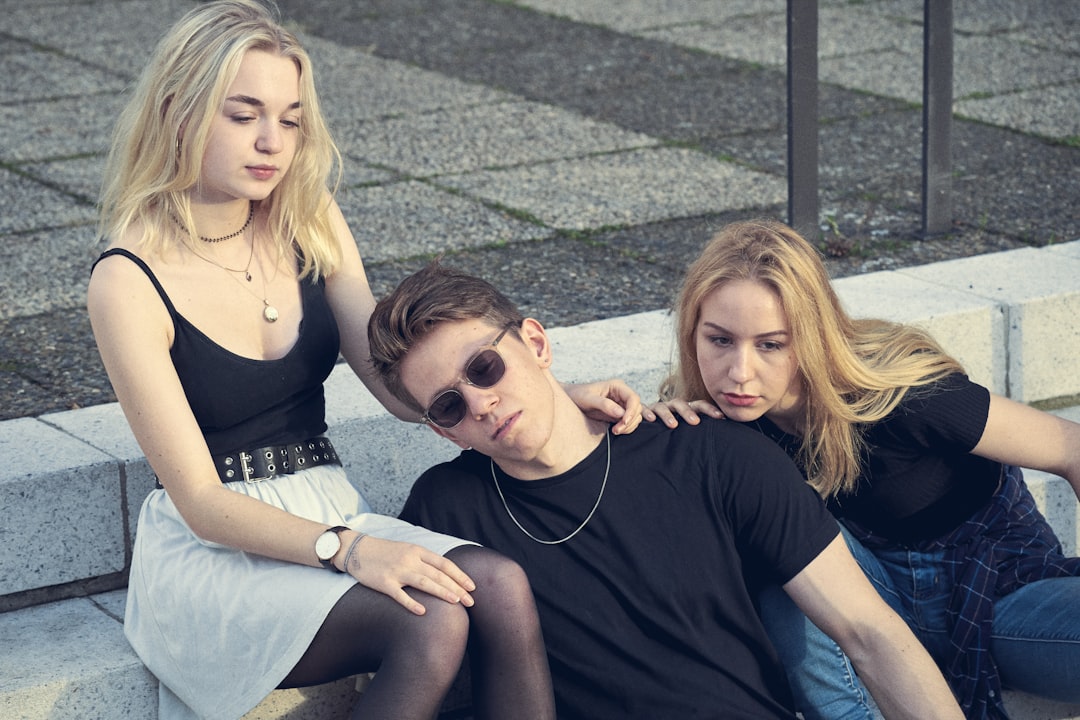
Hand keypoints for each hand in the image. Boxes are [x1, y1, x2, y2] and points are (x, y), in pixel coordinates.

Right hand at [343, 534, 476, 614]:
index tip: (472, 587)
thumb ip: (425, 560)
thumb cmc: (385, 552)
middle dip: (456, 588)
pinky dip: (411, 603)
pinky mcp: (383, 582)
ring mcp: (397, 571)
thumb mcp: (408, 549)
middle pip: (438, 574)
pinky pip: (399, 595)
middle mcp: (410, 560)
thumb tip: (445, 574)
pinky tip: (422, 612)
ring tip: (456, 602)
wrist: (357, 550)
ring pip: (423, 582)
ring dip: (441, 592)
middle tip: (471, 601)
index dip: (459, 575)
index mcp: (417, 551)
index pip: (444, 563)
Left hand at [565, 378, 642, 434]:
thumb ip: (604, 404)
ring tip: (614, 431)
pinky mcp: (618, 413)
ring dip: (628, 426)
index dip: (632, 411)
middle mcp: (622, 394)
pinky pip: (631, 420)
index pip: (633, 398)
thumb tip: (620, 413)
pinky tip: (634, 427)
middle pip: (637, 408)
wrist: (570, 399)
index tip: (623, 422)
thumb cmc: (577, 395)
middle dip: (629, 421)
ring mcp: (621, 404)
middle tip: (616, 430)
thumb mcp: (587, 399)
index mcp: (616, 386)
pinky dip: (630, 426)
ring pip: (635, 416)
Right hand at [644, 398, 723, 426]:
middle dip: (688, 412)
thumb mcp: (686, 430)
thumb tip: (723, 439)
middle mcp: (672, 406)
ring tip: (673, 425)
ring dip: (668, 415)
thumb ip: (700, 432)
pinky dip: (648, 413)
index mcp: (685, 409)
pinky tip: (651, 420)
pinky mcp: (643, 411)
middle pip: (681, 404)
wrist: (645, 422)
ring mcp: (657, 408)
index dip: (709, 410)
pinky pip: (645, 410)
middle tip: (695, 422)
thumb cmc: (671, 430)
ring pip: (663, 407)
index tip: (721, 417)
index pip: (699, 406)